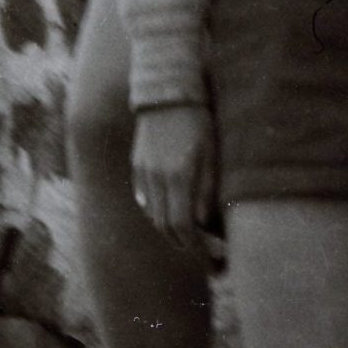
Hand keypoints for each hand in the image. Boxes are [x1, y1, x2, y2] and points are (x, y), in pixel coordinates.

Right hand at [132, 105, 215, 248]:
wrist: (166, 93)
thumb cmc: (196, 121)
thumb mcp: (211, 152)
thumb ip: (206, 189)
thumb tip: (202, 222)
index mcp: (179, 175)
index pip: (182, 226)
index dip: (195, 246)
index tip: (209, 254)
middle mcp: (157, 178)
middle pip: (164, 226)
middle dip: (182, 243)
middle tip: (199, 249)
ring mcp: (143, 173)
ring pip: (152, 216)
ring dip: (169, 230)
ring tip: (187, 233)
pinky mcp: (136, 167)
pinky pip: (143, 200)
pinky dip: (156, 213)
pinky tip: (169, 211)